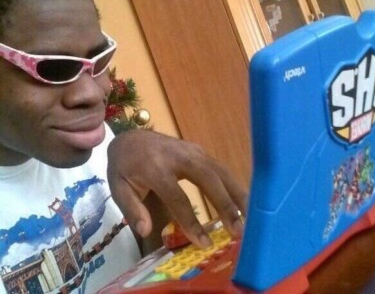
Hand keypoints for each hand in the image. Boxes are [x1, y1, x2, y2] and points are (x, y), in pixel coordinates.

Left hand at [107, 129, 247, 248]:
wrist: (131, 137)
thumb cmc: (124, 166)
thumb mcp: (118, 188)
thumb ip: (132, 209)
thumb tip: (146, 231)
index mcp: (156, 167)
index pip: (177, 196)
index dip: (190, 221)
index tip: (203, 242)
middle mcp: (179, 156)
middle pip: (207, 178)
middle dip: (225, 204)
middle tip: (238, 230)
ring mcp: (192, 150)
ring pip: (220, 170)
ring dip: (237, 193)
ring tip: (251, 217)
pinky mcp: (200, 150)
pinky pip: (220, 168)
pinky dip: (233, 184)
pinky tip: (243, 201)